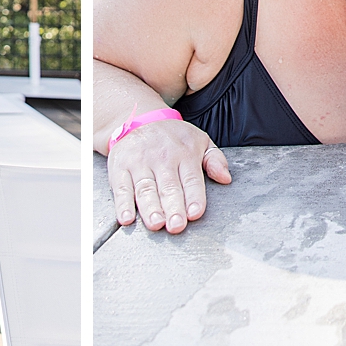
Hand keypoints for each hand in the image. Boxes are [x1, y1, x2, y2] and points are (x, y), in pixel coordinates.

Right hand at [108, 118, 231, 233]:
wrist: (138, 119)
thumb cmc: (174, 138)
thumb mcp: (200, 141)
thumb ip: (215, 160)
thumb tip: (226, 178)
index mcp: (185, 153)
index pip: (191, 179)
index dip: (194, 197)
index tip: (195, 213)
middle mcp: (161, 157)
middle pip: (168, 187)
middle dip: (173, 207)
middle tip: (176, 225)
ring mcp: (139, 162)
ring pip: (145, 189)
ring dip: (150, 208)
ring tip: (156, 224)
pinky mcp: (119, 167)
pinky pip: (121, 187)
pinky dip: (122, 204)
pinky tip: (127, 218)